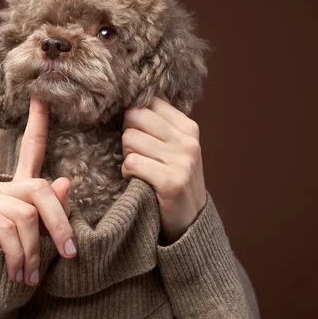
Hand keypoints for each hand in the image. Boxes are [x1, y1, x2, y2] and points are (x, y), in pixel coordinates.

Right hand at [0, 97, 76, 285]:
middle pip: (40, 190)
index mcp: (19, 183)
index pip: (31, 147)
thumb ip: (51, 208)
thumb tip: (64, 182)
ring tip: (33, 275)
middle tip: (70, 253)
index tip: (42, 94)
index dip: (37, 121)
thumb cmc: (10, 250)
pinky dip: (18, 258)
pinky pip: (8, 234)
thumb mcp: (36, 231)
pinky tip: (19, 276)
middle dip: (60, 223)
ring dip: (35, 252)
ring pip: (27, 217)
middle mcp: (4, 185)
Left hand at [121, 96, 206, 242]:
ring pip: (129, 139)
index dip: (134, 117)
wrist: (190, 221)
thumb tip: (132, 97)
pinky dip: (127, 173)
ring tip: (139, 168)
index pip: (148, 101)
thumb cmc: (173, 178)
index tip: (139, 133)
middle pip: (134, 116)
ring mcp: (182, 161)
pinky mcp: (171, 182)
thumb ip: (158, 123)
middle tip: (136, 153)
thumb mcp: (174, 146)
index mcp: (188, 126)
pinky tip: (137, 180)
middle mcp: (188, 140)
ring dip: (126, 156)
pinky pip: (131, 163)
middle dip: (127, 134)